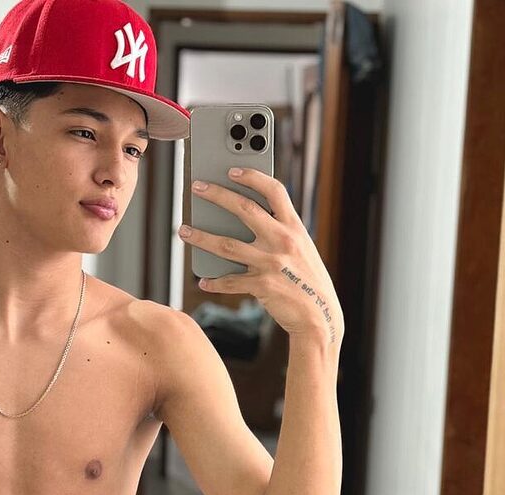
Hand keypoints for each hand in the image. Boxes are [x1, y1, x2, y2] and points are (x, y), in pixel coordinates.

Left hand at [179, 167, 343, 346]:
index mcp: (294, 227)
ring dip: (201, 237)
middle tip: (196, 187)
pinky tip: (204, 280)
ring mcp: (272, 263)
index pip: (274, 191)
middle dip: (217, 195)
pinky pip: (230, 281)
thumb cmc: (306, 279)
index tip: (232, 170)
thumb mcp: (301, 248)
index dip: (253, 177)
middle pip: (244, 209)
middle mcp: (283, 241)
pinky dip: (215, 282)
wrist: (320, 316)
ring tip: (184, 230)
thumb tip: (242, 218)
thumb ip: (279, 232)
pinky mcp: (262, 285)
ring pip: (227, 245)